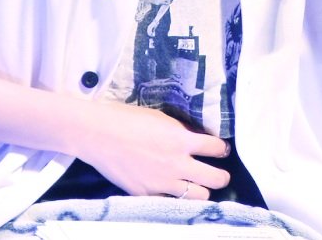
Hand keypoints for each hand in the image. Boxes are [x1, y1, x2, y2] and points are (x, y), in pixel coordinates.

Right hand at [73, 99, 231, 199]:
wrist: (98, 135)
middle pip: (216, 178)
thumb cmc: (128, 119)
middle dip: (222, 176)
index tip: (221, 150)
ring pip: (199, 197)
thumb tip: (199, 138)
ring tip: (199, 186)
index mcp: (182, 140)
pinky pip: (171, 203)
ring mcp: (162, 182)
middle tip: (220, 174)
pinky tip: (175, 192)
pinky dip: (176, 199)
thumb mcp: (162, 119)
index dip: (222, 149)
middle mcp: (177, 164)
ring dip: (203, 191)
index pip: (217, 148)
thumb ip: (182, 132)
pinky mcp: (146, 194)